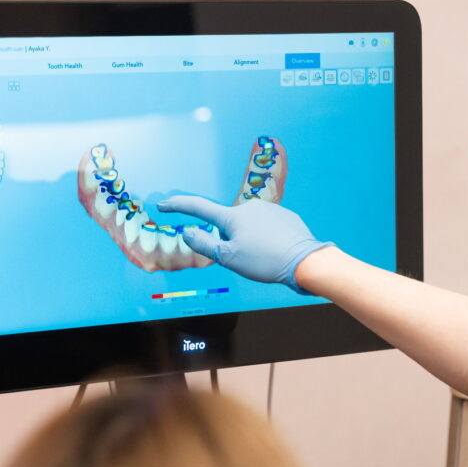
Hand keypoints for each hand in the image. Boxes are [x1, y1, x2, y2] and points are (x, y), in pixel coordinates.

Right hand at [156, 196, 333, 293]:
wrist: (304, 261)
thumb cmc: (264, 261)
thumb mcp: (228, 258)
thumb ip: (204, 244)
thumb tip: (187, 231)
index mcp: (232, 216)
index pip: (198, 208)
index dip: (178, 206)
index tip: (163, 204)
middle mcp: (249, 207)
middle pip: (229, 224)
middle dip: (231, 240)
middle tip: (247, 259)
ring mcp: (269, 209)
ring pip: (249, 227)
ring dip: (251, 240)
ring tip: (265, 257)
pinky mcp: (285, 216)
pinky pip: (268, 227)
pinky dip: (267, 239)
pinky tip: (277, 251)